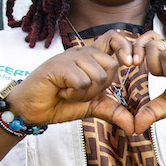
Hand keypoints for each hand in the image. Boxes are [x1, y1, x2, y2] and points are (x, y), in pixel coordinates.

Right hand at [2, 29, 145, 133]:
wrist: (31, 110)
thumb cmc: (60, 104)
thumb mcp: (92, 107)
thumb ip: (114, 111)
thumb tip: (134, 127)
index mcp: (92, 57)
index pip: (114, 38)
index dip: (126, 47)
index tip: (131, 63)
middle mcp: (82, 52)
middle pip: (112, 65)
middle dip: (101, 88)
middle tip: (80, 91)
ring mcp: (69, 56)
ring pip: (98, 76)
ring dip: (85, 93)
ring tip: (68, 91)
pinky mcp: (58, 65)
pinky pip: (82, 82)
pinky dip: (74, 94)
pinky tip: (60, 91)